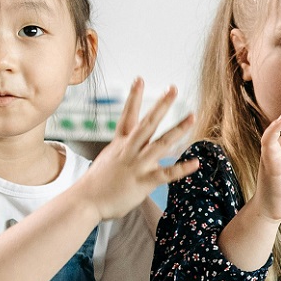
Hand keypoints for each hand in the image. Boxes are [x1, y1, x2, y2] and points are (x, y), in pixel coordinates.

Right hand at [80, 79, 198, 220]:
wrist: (85, 201)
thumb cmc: (96, 184)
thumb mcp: (108, 160)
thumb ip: (123, 153)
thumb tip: (131, 151)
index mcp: (120, 144)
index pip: (127, 115)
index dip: (133, 97)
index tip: (139, 79)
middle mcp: (129, 150)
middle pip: (147, 123)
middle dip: (161, 106)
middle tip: (173, 89)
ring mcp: (137, 165)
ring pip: (161, 143)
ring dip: (178, 129)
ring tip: (192, 116)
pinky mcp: (143, 181)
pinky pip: (166, 174)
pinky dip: (181, 168)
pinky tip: (195, 163)